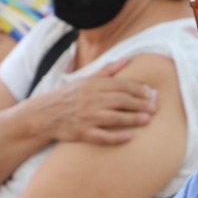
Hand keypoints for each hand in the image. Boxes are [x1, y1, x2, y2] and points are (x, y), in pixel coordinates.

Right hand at [38, 58, 157, 144]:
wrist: (43, 115)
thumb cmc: (68, 97)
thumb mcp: (85, 80)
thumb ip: (107, 71)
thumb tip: (126, 59)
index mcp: (92, 85)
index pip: (120, 85)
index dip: (137, 89)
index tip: (150, 93)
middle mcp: (90, 100)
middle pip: (121, 100)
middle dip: (140, 104)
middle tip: (154, 107)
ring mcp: (86, 117)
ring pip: (114, 118)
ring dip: (133, 119)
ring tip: (148, 120)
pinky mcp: (82, 133)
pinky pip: (102, 136)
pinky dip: (116, 137)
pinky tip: (129, 137)